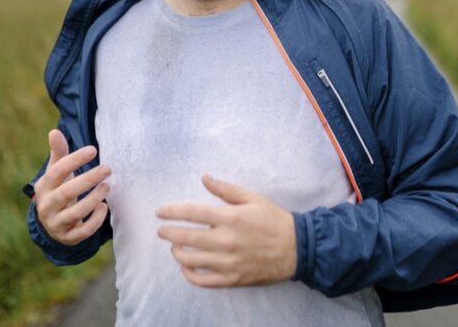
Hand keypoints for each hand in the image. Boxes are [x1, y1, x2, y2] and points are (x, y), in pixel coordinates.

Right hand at [33, 129, 111, 245]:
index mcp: (44, 187)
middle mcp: (48, 206)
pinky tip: (104, 207)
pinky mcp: (68, 237)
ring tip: (108, 186)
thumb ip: (58, 153)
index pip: (58, 171)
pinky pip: (83, 231)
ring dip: (94, 199)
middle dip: (89, 180)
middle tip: (108, 168)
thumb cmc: (58, 190)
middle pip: (67, 192)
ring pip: (75, 213)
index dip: (75, 160)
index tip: (93, 150)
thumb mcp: (56, 173)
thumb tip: (54, 132)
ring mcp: (57, 223)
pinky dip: (95, 220)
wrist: (50, 224)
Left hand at [156, 174, 296, 286]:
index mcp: (231, 218)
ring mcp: (228, 262)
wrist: (297, 248)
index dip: (172, 212)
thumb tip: (204, 177)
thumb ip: (226, 189)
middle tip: (162, 230)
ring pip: (191, 261)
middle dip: (168, 233)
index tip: (160, 212)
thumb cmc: (274, 220)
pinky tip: (186, 267)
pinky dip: (189, 275)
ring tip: (175, 247)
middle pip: (186, 238)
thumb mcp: (253, 198)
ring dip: (177, 253)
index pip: (192, 213)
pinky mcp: (232, 279)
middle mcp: (226, 241)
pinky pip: (203, 281)